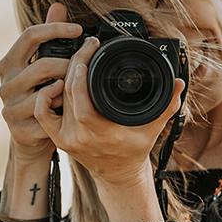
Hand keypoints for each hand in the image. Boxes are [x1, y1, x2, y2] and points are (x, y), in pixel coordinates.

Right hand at [0, 3, 82, 163]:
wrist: (30, 138)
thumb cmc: (39, 96)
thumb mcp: (41, 66)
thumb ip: (48, 38)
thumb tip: (58, 6)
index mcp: (9, 63)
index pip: (29, 35)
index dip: (55, 29)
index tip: (78, 29)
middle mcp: (6, 84)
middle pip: (42, 65)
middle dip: (68, 66)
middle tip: (82, 69)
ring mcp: (10, 107)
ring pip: (47, 92)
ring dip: (66, 91)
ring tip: (72, 92)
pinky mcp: (19, 129)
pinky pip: (48, 115)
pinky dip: (62, 111)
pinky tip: (66, 110)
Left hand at [34, 33, 185, 186]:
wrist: (118, 174)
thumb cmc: (135, 149)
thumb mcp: (153, 127)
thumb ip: (167, 105)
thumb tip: (178, 82)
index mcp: (102, 133)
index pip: (82, 101)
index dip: (81, 73)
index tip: (91, 49)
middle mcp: (80, 136)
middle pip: (68, 93)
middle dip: (75, 63)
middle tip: (86, 47)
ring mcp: (66, 137)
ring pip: (55, 99)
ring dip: (63, 76)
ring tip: (75, 61)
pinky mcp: (58, 137)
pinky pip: (42, 114)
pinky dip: (46, 96)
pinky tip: (58, 82)